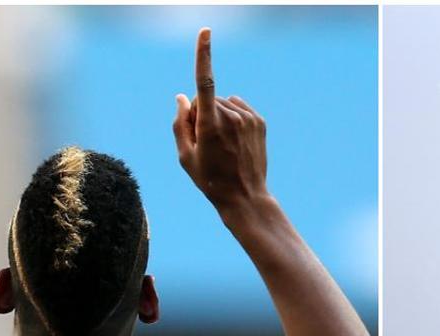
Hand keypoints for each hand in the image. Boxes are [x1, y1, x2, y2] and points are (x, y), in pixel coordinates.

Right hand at [173, 27, 268, 211]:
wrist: (245, 197)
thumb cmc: (209, 180)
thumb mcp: (185, 156)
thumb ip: (180, 123)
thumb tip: (182, 96)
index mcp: (210, 125)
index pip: (205, 81)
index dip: (203, 54)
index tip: (205, 32)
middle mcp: (232, 116)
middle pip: (207, 99)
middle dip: (201, 113)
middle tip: (205, 143)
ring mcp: (249, 118)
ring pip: (223, 103)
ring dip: (217, 116)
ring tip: (221, 144)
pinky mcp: (259, 121)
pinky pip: (238, 108)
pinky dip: (232, 118)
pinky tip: (233, 140)